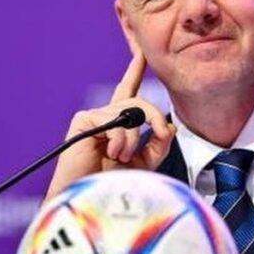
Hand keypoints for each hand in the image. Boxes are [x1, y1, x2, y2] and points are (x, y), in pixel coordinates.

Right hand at [44, 52, 175, 200]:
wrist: (91, 202)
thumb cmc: (114, 187)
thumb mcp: (146, 165)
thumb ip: (159, 145)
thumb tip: (169, 126)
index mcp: (120, 125)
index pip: (129, 91)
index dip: (135, 70)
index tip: (141, 51)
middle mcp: (107, 117)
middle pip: (139, 102)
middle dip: (155, 117)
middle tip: (162, 135)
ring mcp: (94, 118)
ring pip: (130, 110)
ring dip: (134, 138)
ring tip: (123, 157)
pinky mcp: (84, 121)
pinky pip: (114, 120)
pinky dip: (120, 139)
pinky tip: (112, 154)